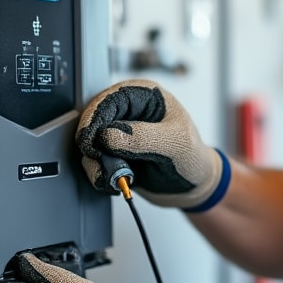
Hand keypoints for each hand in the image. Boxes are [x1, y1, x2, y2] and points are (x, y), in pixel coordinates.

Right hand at [76, 79, 225, 209]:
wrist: (193, 187)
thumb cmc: (193, 158)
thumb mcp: (175, 144)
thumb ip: (143, 137)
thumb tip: (108, 135)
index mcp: (145, 96)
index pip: (110, 98)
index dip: (95, 116)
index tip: (89, 137)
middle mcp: (128, 111)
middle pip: (93, 119)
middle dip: (91, 141)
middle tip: (96, 158)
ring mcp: (118, 133)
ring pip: (90, 142)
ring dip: (94, 162)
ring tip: (113, 176)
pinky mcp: (113, 154)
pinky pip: (94, 161)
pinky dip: (98, 173)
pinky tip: (114, 182)